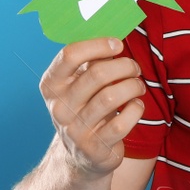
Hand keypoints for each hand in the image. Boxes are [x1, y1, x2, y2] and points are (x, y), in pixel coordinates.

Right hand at [38, 36, 145, 178]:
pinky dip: (136, 109)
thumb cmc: (85, 108)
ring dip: (133, 86)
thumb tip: (114, 33)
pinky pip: (122, 122)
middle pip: (97, 74)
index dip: (98, 44)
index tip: (117, 44)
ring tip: (138, 85)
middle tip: (134, 67)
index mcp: (51, 85)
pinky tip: (136, 106)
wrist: (80, 156)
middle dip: (124, 66)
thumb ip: (90, 61)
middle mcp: (59, 107)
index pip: (70, 54)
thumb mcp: (78, 85)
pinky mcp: (95, 148)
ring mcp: (75, 130)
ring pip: (111, 96)